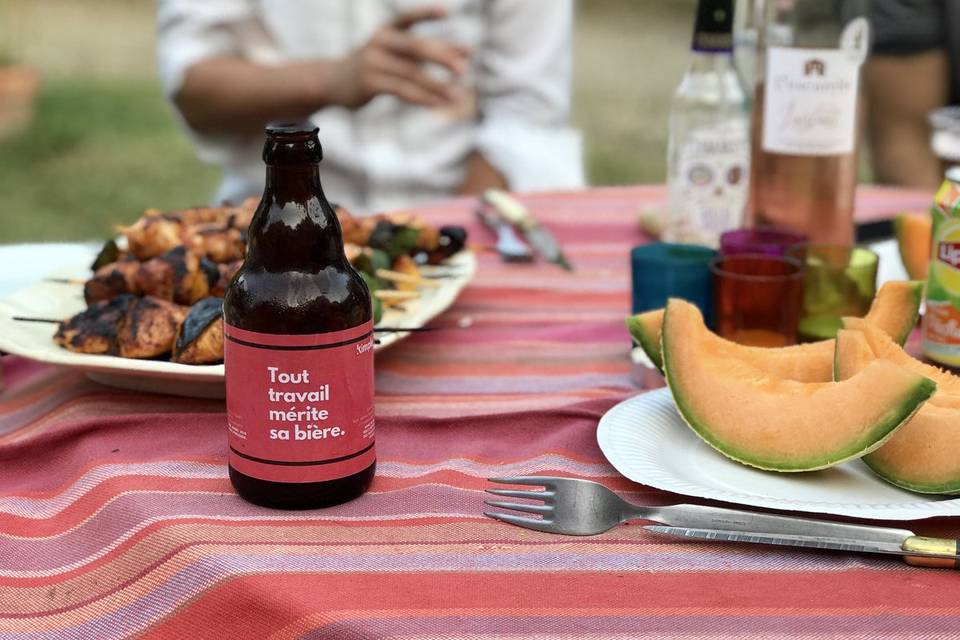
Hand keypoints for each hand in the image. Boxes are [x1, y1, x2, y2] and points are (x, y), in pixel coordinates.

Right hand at [327, 6, 469, 108]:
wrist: (333, 82)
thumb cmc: (376, 65)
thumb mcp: (399, 54)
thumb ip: (431, 52)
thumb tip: (469, 52)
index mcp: (387, 30)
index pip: (408, 18)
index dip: (426, 14)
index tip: (448, 12)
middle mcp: (380, 42)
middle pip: (415, 47)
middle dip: (441, 57)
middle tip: (463, 69)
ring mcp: (373, 62)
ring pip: (411, 74)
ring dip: (437, 87)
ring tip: (458, 97)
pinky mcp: (369, 83)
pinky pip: (401, 91)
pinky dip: (422, 98)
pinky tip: (438, 104)